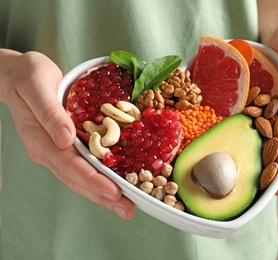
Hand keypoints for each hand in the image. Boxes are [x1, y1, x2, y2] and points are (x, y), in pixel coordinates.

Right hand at [1, 51, 134, 218]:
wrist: (17, 74)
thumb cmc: (27, 75)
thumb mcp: (36, 85)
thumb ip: (50, 113)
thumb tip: (66, 139)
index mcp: (40, 138)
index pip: (70, 165)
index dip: (93, 180)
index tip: (114, 192)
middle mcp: (46, 150)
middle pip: (76, 179)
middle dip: (103, 196)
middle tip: (128, 209)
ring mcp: (53, 150)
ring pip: (78, 178)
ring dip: (102, 193)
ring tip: (124, 205)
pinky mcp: (61, 146)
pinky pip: (80, 167)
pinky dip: (97, 179)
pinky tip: (112, 185)